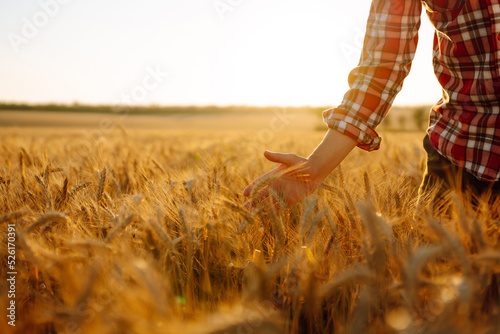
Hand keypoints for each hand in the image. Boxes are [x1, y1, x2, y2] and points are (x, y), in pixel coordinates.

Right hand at [242, 129, 357, 210]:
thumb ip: (278, 158)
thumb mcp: (290, 159)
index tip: (245, 193)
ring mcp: (282, 193)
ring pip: (268, 202)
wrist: (315, 172)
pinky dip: (272, 211)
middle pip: (261, 195)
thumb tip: (265, 152)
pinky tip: (265, 216)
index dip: (252, 188)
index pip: (259, 182)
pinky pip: (279, 206)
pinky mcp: (289, 200)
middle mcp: (275, 185)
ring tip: (252, 214)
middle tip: (244, 208)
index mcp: (273, 176)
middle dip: (252, 201)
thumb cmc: (302, 163)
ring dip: (260, 208)